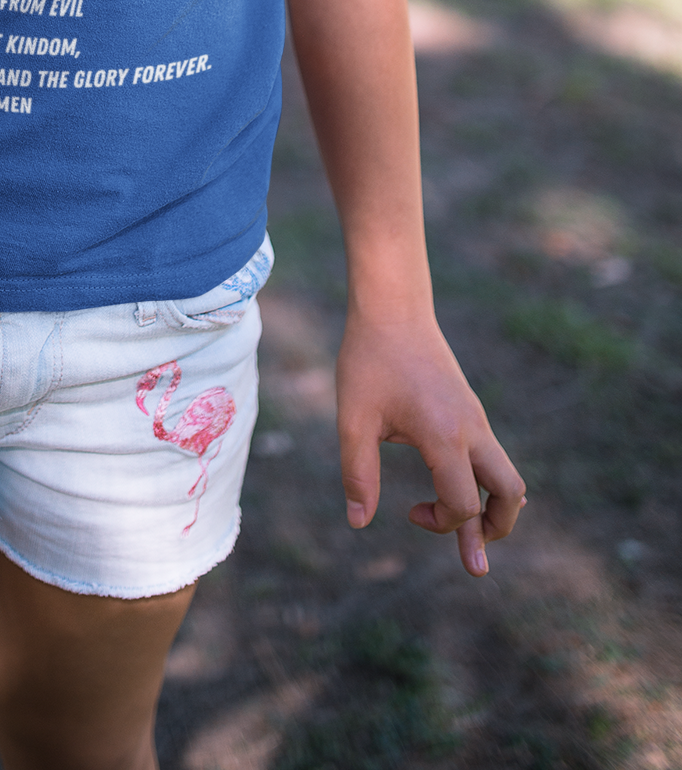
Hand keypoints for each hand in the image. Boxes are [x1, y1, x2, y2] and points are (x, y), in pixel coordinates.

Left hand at [335, 313, 525, 576]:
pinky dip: (484, 481)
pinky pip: (492, 454)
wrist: (392, 306)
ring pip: (508, 475)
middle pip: (511, 494)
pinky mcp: (470, 408)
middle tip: (474, 558)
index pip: (462, 503)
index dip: (442, 524)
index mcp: (445, 436)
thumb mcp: (354, 419)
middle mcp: (472, 429)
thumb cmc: (369, 360)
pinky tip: (465, 487)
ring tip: (473, 531)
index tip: (408, 513)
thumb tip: (358, 523)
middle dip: (495, 529)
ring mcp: (476, 417)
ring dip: (494, 506)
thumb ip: (357, 474)